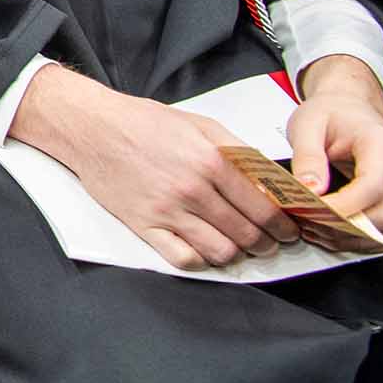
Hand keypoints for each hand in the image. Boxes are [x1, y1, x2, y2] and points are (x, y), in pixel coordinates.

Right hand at [12, 65, 296, 269]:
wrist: (93, 128)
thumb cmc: (144, 122)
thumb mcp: (200, 123)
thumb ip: (236, 150)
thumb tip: (269, 177)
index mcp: (211, 161)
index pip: (263, 206)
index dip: (283, 225)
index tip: (289, 231)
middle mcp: (192, 189)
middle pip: (246, 233)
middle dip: (267, 243)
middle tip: (270, 244)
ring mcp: (167, 211)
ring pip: (220, 250)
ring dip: (238, 254)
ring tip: (241, 248)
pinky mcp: (144, 225)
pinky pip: (183, 258)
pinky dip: (202, 260)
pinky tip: (206, 250)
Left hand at [291, 55, 382, 244]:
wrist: (349, 110)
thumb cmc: (329, 116)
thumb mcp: (305, 126)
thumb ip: (307, 157)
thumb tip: (310, 190)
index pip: (371, 187)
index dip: (342, 209)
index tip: (310, 214)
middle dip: (344, 229)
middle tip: (307, 225)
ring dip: (354, 239)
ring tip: (318, 230)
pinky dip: (367, 241)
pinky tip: (338, 233)